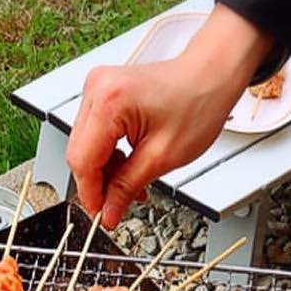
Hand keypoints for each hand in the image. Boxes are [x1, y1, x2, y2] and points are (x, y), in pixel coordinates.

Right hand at [66, 4, 271, 227]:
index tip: (101, 216)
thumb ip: (127, 187)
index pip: (83, 161)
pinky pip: (93, 134)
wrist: (211, 74)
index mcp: (110, 101)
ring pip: (84, 147)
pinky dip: (107, 155)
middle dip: (97, 184)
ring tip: (129, 184)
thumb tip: (108, 212)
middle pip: (79, 154)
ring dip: (104, 171)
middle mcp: (97, 89)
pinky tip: (126, 164)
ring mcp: (97, 88)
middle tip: (115, 205)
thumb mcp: (162, 157)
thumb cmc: (198, 102)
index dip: (91, 195)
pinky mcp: (102, 93)